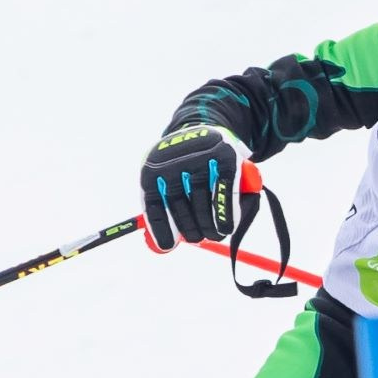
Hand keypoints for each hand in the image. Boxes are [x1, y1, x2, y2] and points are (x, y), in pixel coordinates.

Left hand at [141, 124, 240, 250]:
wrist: (206, 129)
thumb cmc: (184, 166)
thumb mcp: (165, 179)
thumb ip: (161, 209)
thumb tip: (163, 247)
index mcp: (152, 168)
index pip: (154, 206)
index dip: (162, 230)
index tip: (169, 246)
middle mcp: (173, 161)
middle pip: (181, 208)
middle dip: (191, 231)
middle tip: (198, 237)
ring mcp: (200, 158)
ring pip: (203, 206)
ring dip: (209, 228)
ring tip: (213, 234)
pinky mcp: (224, 158)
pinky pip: (225, 196)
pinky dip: (226, 215)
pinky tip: (225, 228)